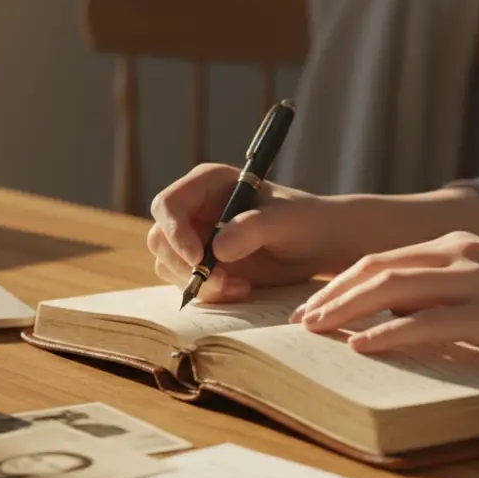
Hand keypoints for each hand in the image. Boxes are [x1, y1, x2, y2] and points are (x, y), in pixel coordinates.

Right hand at [147, 163, 344, 302]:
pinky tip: (241, 289)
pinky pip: (186, 283)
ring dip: (198, 283)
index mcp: (207, 184)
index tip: (197, 258)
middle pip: (160, 239)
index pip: (168, 205)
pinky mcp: (201, 266)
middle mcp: (193, 210)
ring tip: (239, 287)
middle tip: (221, 282)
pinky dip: (208, 293)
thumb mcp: (285, 220)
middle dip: (185, 266)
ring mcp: (194, 238)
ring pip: (168, 265)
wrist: (318, 246)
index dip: (174, 231)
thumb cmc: (304, 221)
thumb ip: (253, 228)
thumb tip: (216, 249)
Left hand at [288, 231, 478, 366]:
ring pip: (394, 289)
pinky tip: (361, 347)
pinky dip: (388, 334)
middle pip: (377, 269)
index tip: (309, 306)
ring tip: (315, 330)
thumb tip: (388, 315)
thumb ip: (438, 294)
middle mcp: (461, 254)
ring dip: (346, 310)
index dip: (339, 283)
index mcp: (455, 245)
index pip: (380, 259)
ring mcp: (478, 281)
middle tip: (299, 321)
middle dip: (331, 294)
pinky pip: (429, 323)